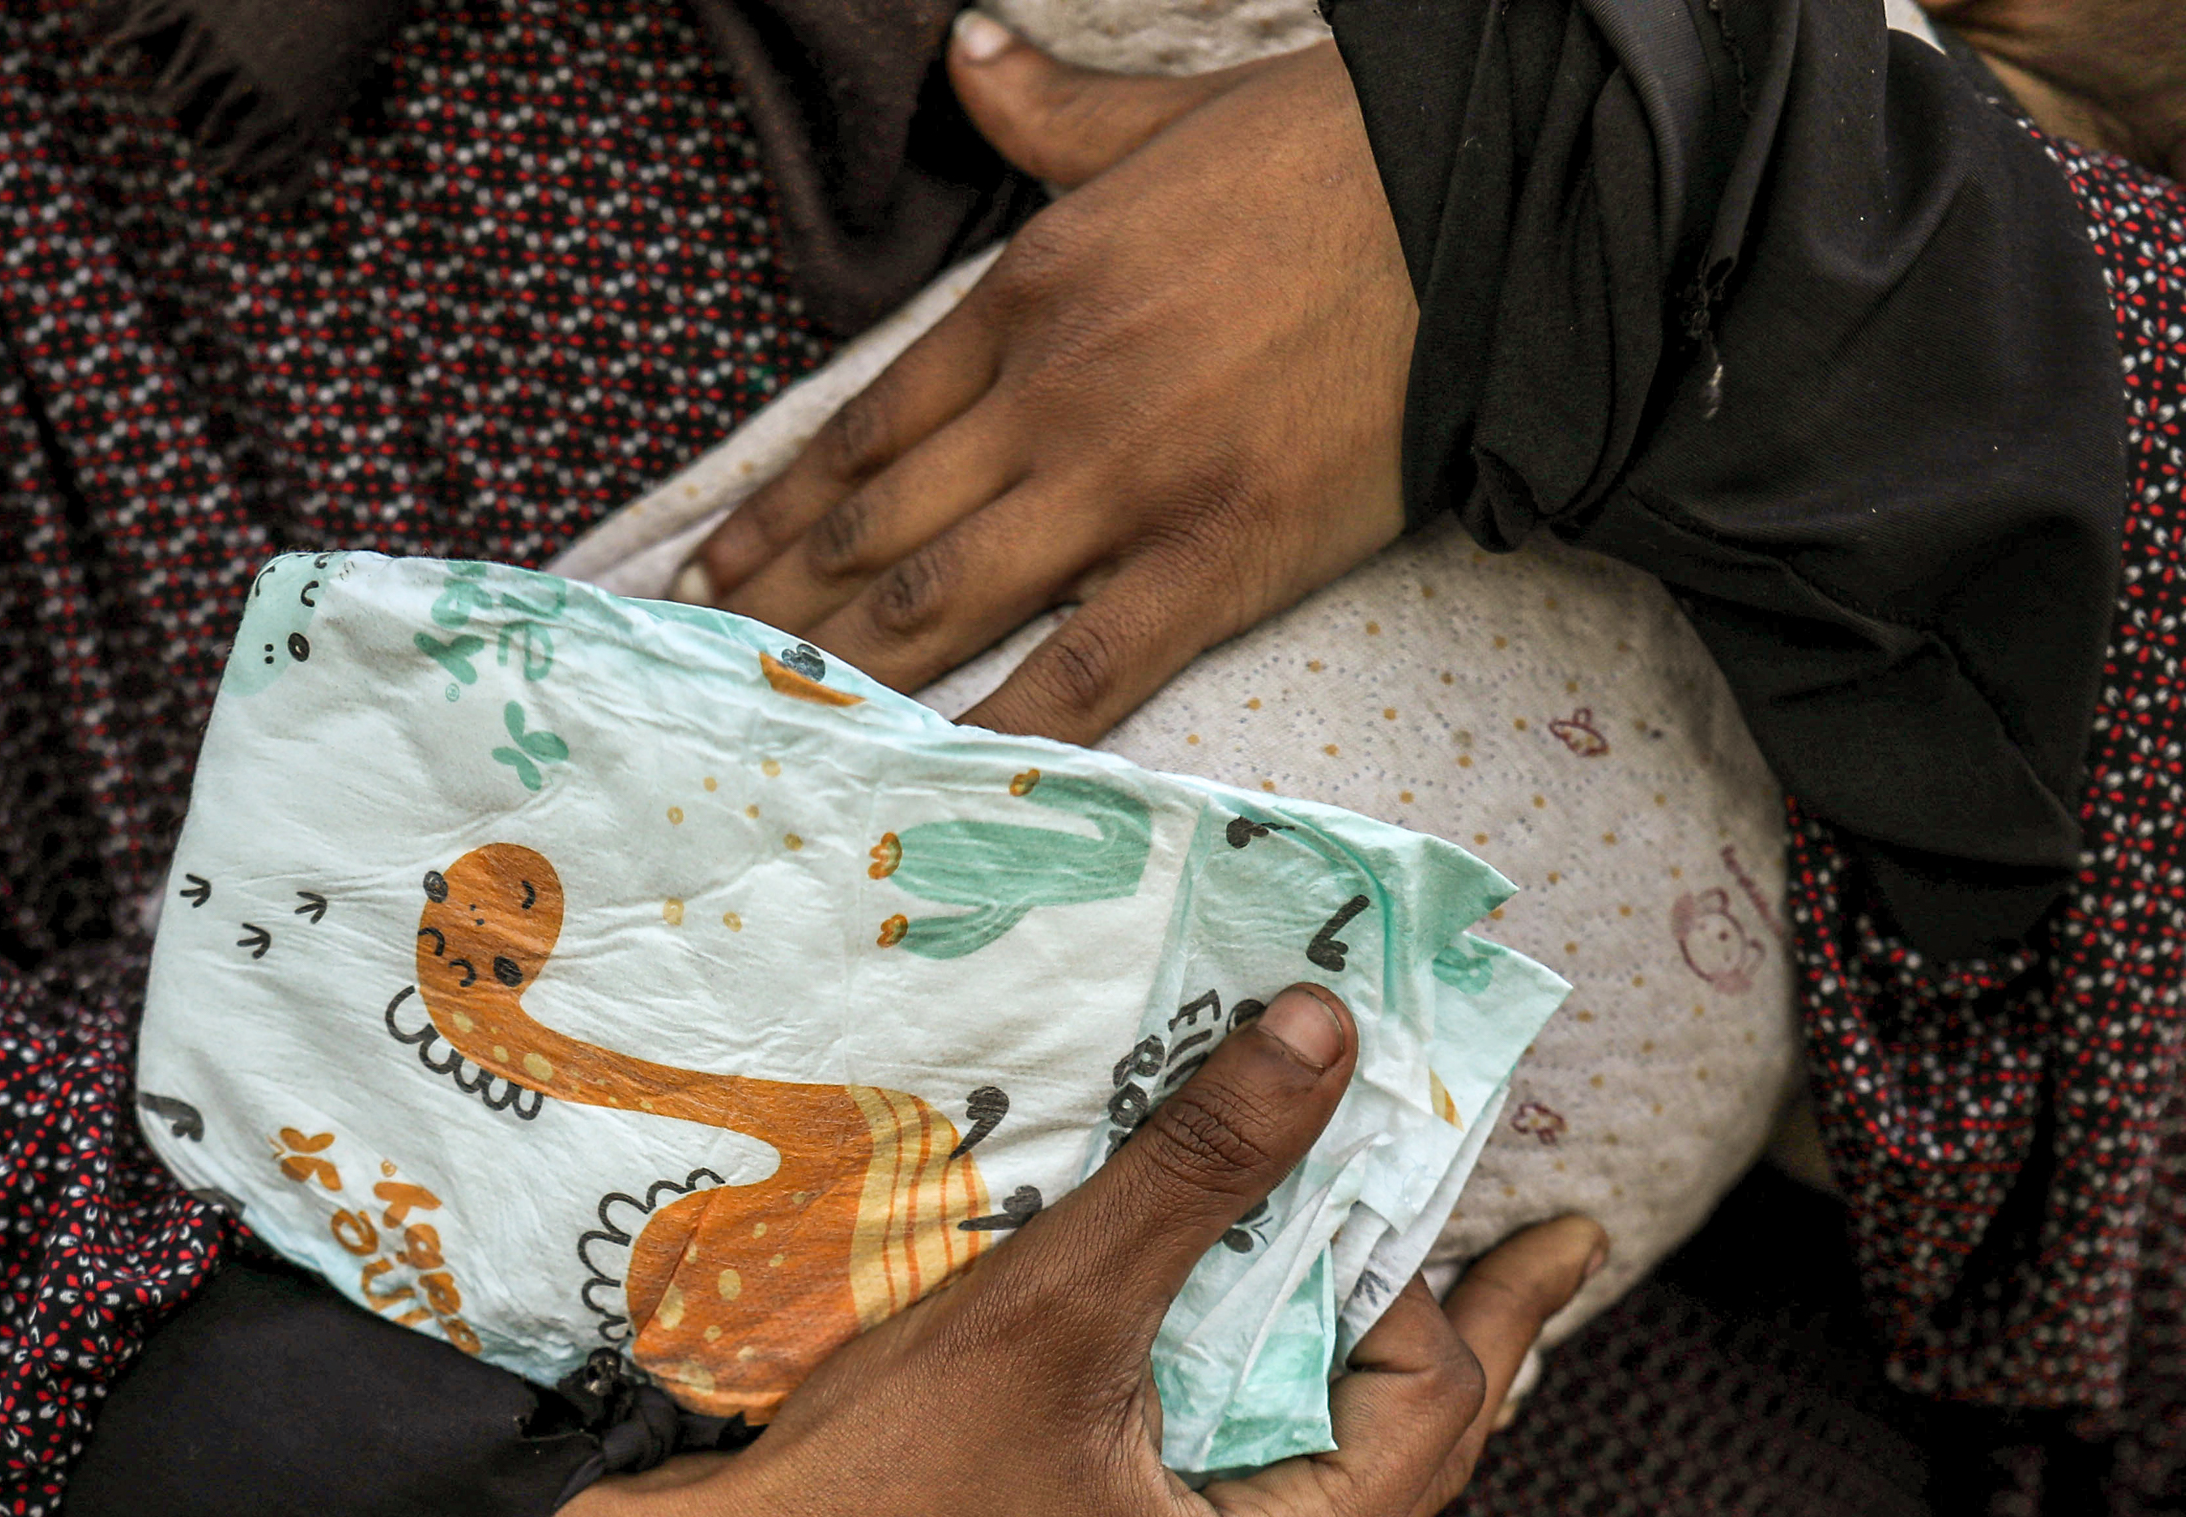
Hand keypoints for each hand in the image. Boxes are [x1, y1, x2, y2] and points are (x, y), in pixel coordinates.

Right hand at [550, 984, 1604, 1516]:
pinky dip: (1243, 1446)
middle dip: (1436, 1344)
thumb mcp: (1060, 1303)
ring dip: (1327, 1392)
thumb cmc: (885, 1477)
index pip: (1430, 1414)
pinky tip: (1221, 1385)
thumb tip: (1328, 1034)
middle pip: (1387, 1469)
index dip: (1447, 1290)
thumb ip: (1204, 1167)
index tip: (1469, 1192)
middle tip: (1524, 1249)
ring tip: (1371, 1294)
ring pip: (1304, 1506)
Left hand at [686, 21, 1418, 746]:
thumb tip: (968, 51)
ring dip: (846, 672)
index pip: (864, 428)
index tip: (712, 570)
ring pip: (944, 601)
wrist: (1484, 209)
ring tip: (774, 730)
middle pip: (878, 528)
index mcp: (1025, 298)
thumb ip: (1048, 111)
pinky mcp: (1211, 561)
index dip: (779, 511)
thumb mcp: (1161, 118)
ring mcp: (1124, 488)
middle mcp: (1049, 401)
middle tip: (701, 676)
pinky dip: (998, 732)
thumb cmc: (1330, 157)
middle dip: (779, 609)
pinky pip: (1080, 672)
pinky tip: (928, 777)